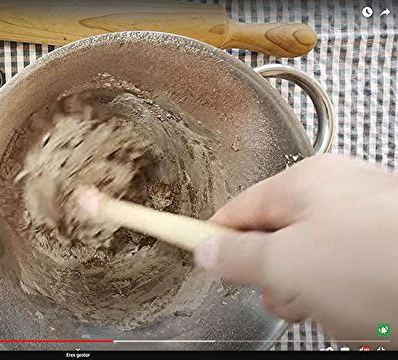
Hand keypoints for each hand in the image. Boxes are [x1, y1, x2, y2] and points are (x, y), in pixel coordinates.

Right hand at [194, 154, 397, 341]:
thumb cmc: (380, 266)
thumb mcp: (285, 264)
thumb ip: (236, 256)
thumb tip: (207, 251)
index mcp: (306, 181)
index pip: (237, 209)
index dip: (215, 238)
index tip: (198, 256)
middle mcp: (338, 192)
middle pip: (275, 240)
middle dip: (276, 278)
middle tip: (291, 295)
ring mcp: (367, 220)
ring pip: (311, 264)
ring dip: (313, 295)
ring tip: (337, 306)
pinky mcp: (385, 250)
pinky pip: (344, 276)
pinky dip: (346, 298)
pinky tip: (363, 310)